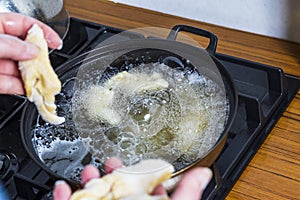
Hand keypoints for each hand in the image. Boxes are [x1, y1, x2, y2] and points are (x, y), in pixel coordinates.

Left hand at [0, 12, 61, 93]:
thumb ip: (14, 46)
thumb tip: (34, 52)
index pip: (24, 24)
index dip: (43, 32)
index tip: (57, 42)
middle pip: (25, 49)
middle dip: (39, 59)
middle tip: (48, 66)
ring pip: (19, 69)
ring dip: (33, 76)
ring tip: (43, 82)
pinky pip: (10, 84)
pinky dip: (22, 88)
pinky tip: (31, 90)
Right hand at [53, 157, 212, 199]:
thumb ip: (187, 197)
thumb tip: (204, 175)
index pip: (145, 194)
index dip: (139, 175)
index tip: (134, 163)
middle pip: (117, 195)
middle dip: (111, 177)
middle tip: (109, 164)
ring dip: (88, 185)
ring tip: (88, 171)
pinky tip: (64, 189)